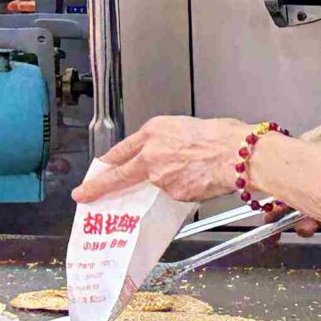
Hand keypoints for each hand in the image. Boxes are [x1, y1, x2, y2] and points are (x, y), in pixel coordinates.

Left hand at [77, 116, 251, 203]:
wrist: (239, 155)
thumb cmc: (224, 137)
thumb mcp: (189, 126)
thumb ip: (170, 141)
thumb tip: (170, 153)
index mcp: (154, 131)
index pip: (123, 148)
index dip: (110, 160)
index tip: (100, 167)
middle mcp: (151, 153)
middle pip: (121, 174)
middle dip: (98, 186)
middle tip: (82, 195)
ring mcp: (160, 177)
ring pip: (157, 184)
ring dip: (169, 181)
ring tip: (197, 171)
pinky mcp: (174, 194)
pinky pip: (176, 193)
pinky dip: (186, 189)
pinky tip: (202, 180)